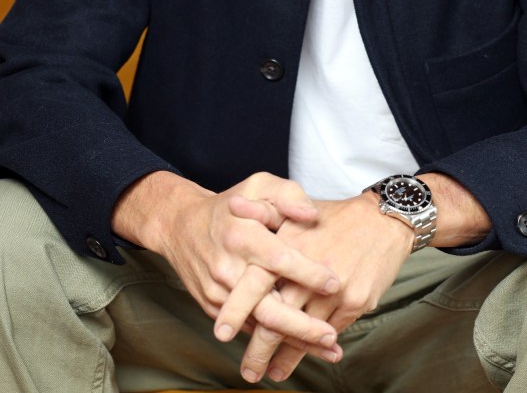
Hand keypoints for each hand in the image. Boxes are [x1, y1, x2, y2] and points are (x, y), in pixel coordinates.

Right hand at [112, 170, 340, 352]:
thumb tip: (312, 216)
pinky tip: (303, 348)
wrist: (181, 226)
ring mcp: (219, 292)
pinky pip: (248, 327)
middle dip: (301, 326)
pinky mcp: (214, 307)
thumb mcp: (259, 185)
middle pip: (267, 306)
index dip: (307, 273)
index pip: (278, 258)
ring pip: (259, 325)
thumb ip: (288, 196)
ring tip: (329, 352)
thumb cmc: (231, 204)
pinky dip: (274, 341)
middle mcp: (229, 268)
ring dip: (293, 343)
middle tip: (331, 338)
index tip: (334, 283)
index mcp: (243, 235)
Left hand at [222, 192, 413, 383]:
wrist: (382, 220)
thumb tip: (233, 205)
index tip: (221, 332)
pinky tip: (301, 358)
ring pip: (302, 332)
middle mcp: (310, 269)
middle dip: (258, 349)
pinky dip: (312, 350)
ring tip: (269, 372)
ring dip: (284, 357)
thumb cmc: (333, 216)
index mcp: (291, 244)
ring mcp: (334, 289)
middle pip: (276, 317)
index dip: (237, 310)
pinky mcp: (355, 302)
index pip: (256, 282)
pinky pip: (328, 333)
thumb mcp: (295, 203)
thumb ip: (262, 210)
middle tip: (247, 370)